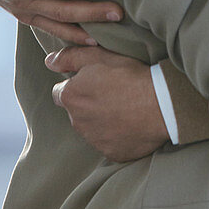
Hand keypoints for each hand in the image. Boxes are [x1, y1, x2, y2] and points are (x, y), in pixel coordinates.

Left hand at [46, 46, 168, 161]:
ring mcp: (94, 140)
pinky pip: (109, 142)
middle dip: (87, 103)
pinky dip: (116, 134)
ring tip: (123, 106)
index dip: (76, 85)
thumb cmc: (129, 76)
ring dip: (100, 119)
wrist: (160, 104)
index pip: (61, 92)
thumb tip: (49, 61)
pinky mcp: (112, 153)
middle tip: (111, 91)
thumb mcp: (99, 55)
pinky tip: (130, 122)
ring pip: (91, 127)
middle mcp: (77, 122)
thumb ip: (70, 57)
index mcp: (71, 97)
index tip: (94, 80)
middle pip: (76, 111)